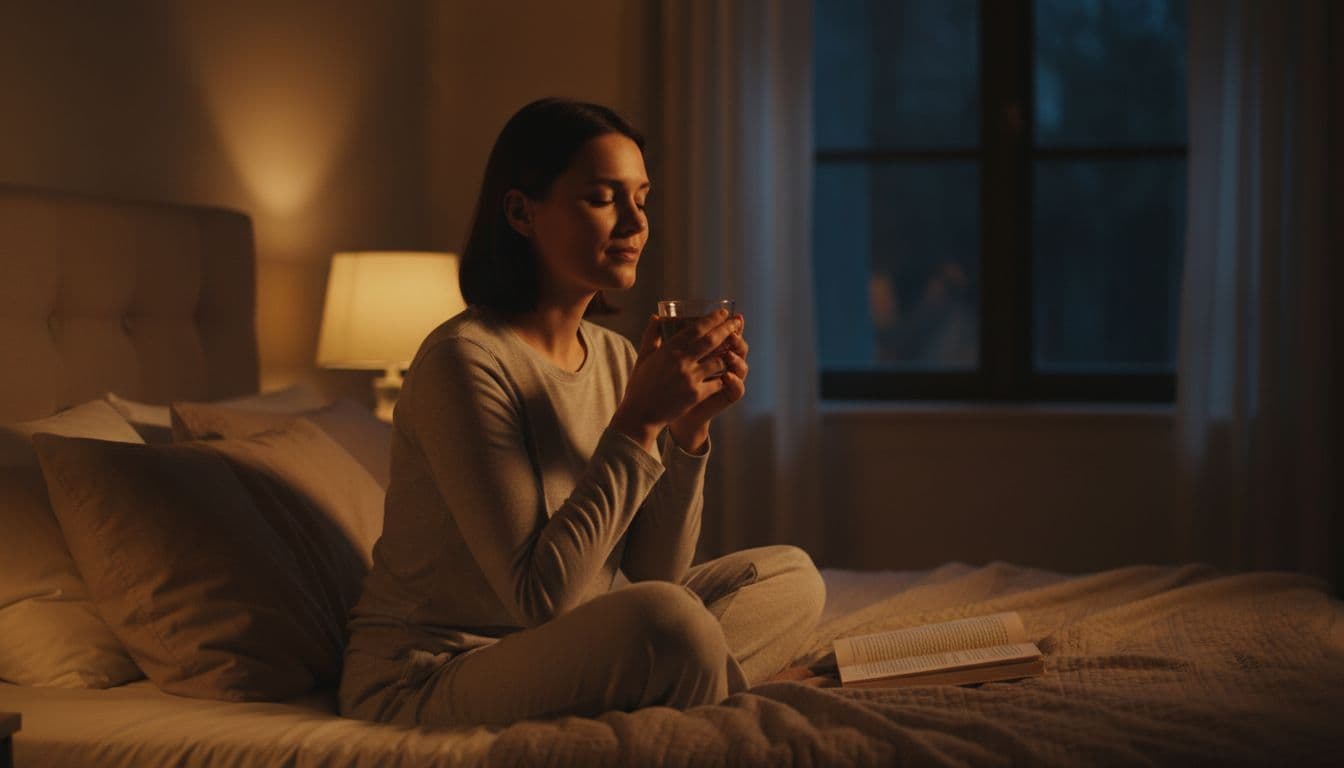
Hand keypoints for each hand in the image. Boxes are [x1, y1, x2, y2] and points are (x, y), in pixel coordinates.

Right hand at [610, 309, 745, 451]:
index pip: (695, 329)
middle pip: (711, 340)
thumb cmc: (640, 386)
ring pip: (718, 361)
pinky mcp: (696, 394)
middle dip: (727, 329)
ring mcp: (690, 377)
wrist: (639, 415)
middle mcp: (681, 361)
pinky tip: (729, 373)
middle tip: (737, 322)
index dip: (712, 319)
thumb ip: (652, 336)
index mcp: (668, 349)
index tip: (723, 313)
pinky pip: (718, 382)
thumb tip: (656, 317)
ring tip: (736, 347)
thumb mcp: (644, 357)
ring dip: (729, 353)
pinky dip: (724, 377)